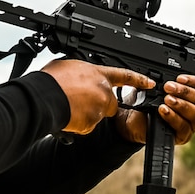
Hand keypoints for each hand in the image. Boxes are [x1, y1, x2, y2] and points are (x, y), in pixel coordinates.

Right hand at [40, 59, 154, 134]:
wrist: (44, 97)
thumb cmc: (51, 80)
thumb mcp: (69, 66)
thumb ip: (81, 73)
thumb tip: (78, 76)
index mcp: (98, 74)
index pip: (125, 76)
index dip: (139, 80)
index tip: (150, 83)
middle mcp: (103, 91)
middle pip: (110, 102)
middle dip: (99, 105)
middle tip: (80, 101)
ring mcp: (99, 109)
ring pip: (96, 115)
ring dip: (85, 114)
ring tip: (68, 106)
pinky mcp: (91, 124)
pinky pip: (86, 126)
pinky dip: (78, 124)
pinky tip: (67, 115)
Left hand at [116, 74, 194, 144]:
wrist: (134, 119)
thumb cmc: (147, 102)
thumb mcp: (155, 87)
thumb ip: (165, 82)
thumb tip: (167, 77)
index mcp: (193, 97)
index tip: (180, 78)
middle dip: (185, 91)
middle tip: (169, 87)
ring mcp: (190, 125)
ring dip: (182, 105)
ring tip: (166, 99)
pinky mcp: (182, 137)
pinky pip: (183, 128)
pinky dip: (173, 117)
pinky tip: (163, 111)